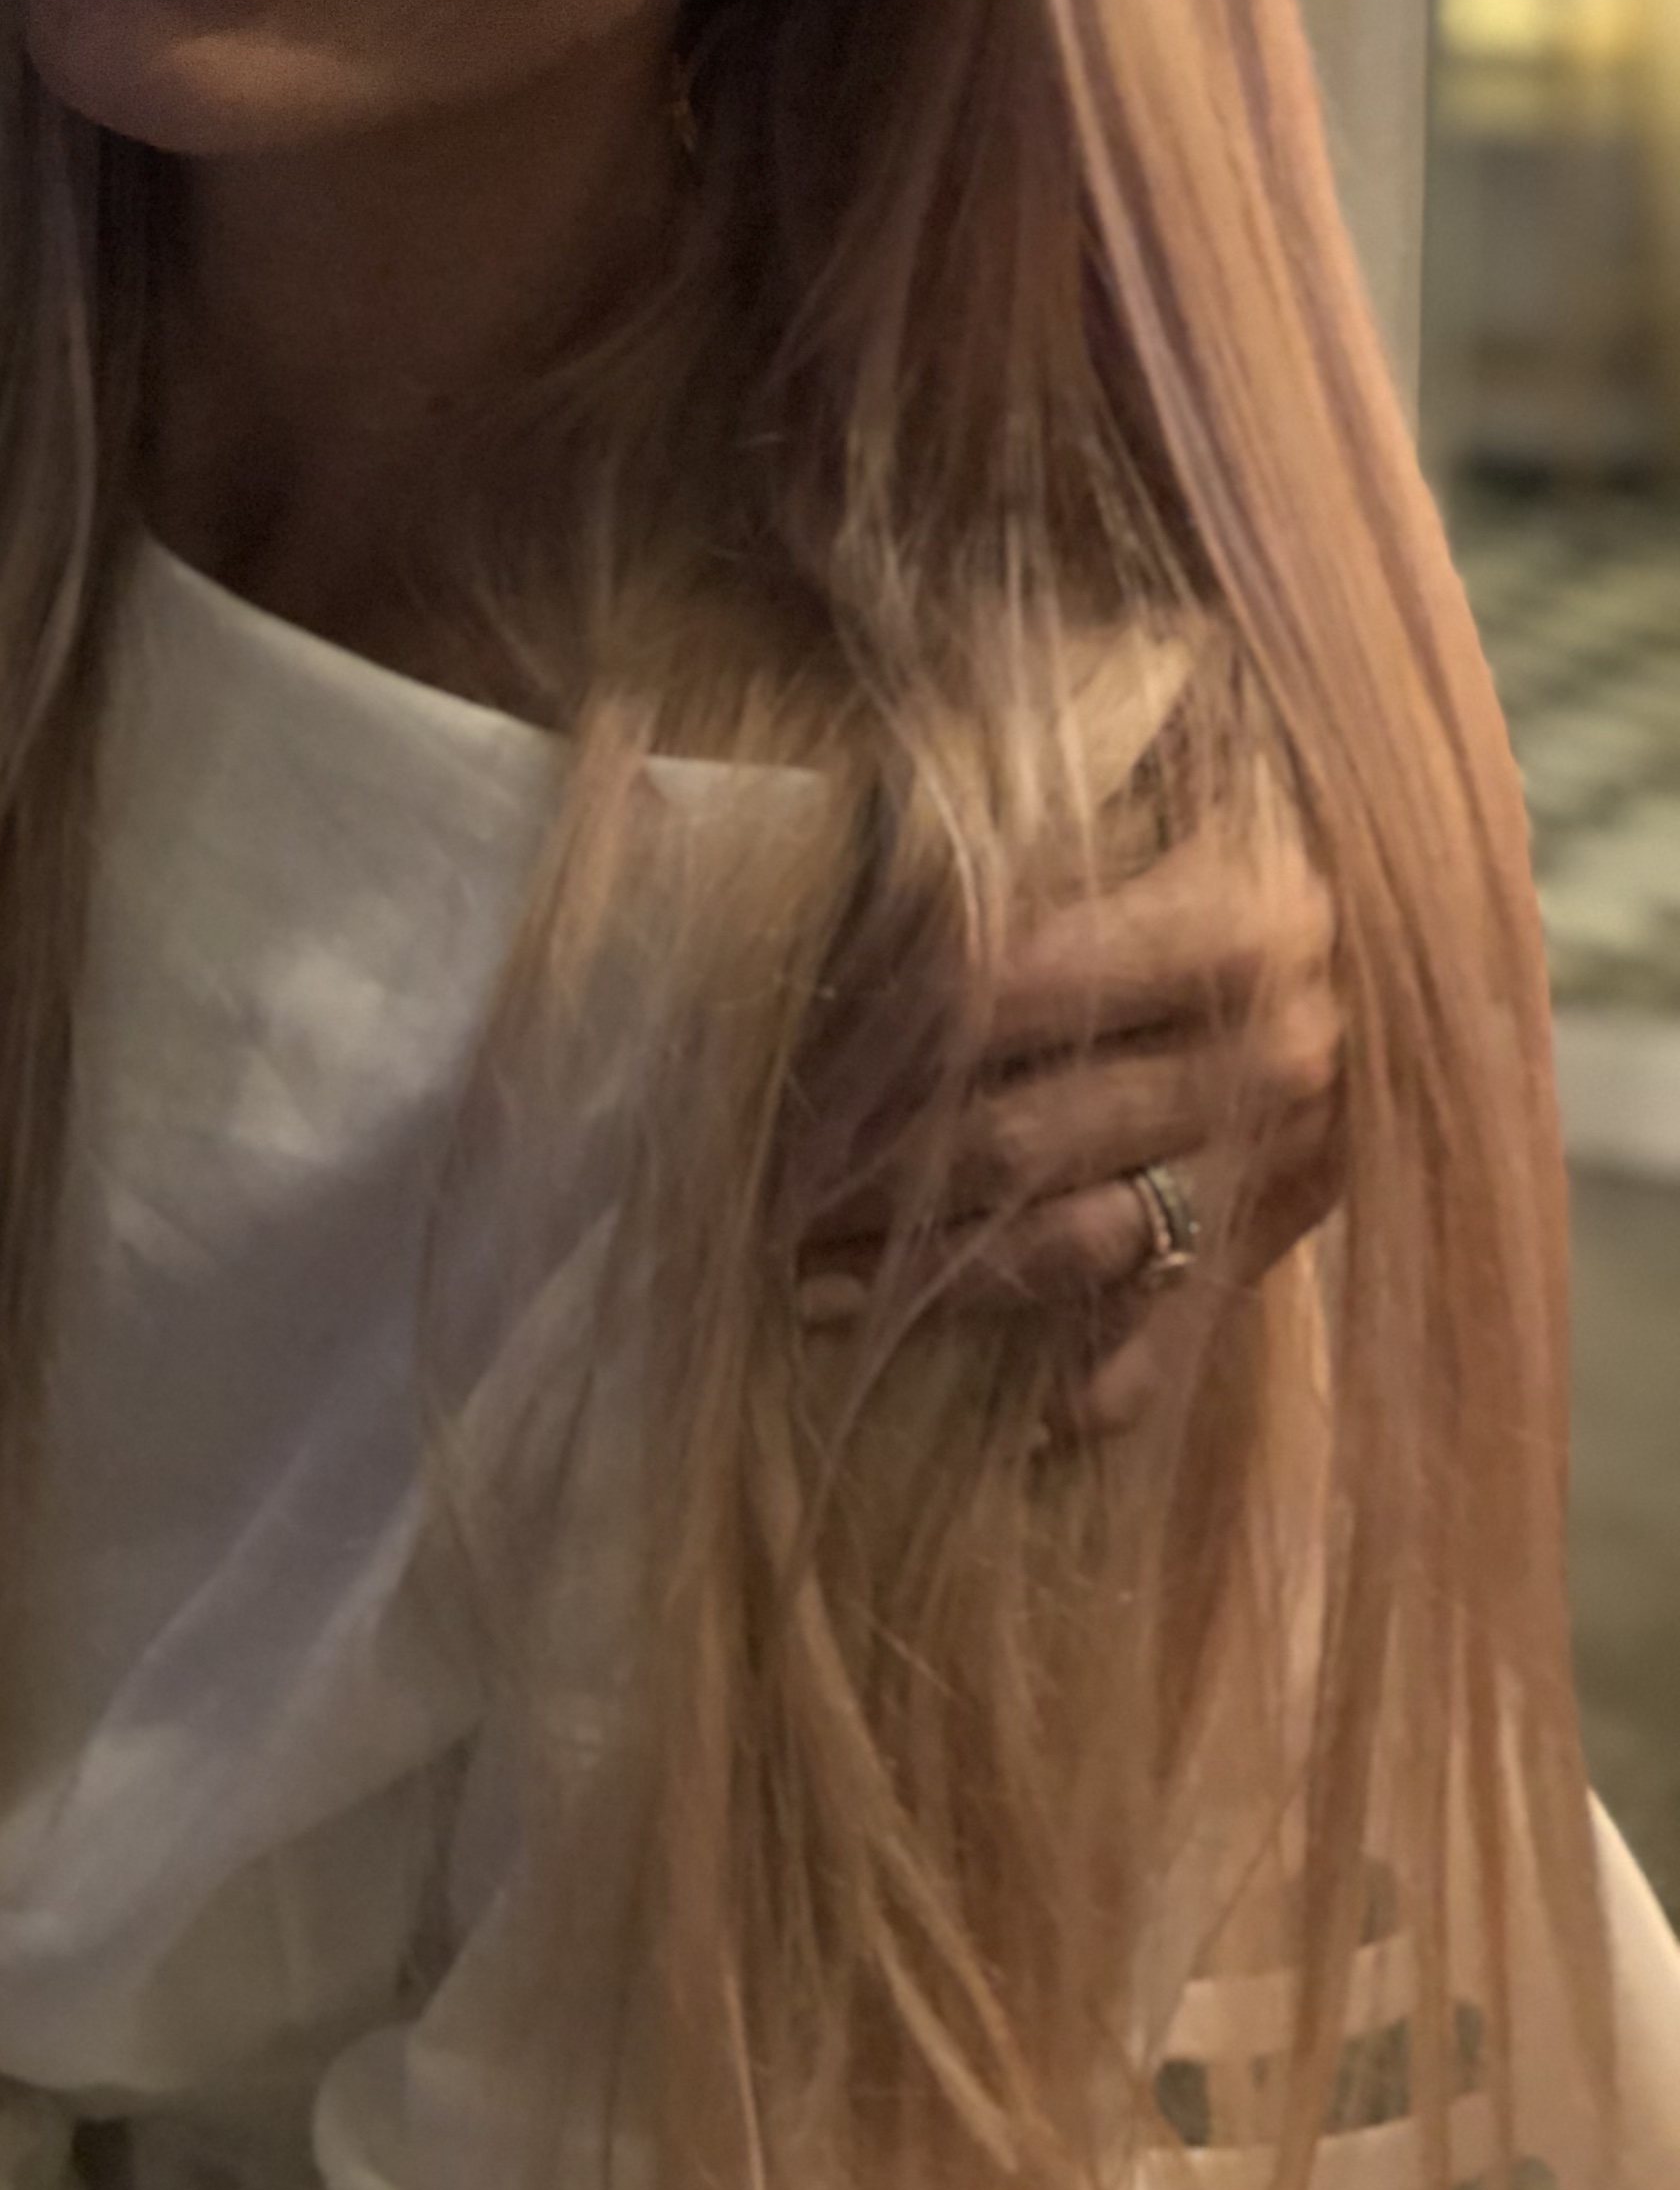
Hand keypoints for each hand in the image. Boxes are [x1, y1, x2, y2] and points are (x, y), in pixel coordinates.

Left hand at [797, 776, 1343, 1434]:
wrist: (1434, 893)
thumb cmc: (1264, 799)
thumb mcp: (1171, 766)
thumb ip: (1041, 812)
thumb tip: (850, 844)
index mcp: (1231, 915)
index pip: (996, 991)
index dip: (869, 1041)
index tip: (769, 1072)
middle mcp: (1271, 1050)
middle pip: (1018, 1135)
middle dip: (870, 1184)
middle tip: (756, 1206)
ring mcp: (1295, 1152)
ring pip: (1082, 1241)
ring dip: (940, 1283)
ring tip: (816, 1296)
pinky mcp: (1308, 1217)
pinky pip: (1194, 1318)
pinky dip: (1112, 1380)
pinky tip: (1023, 1423)